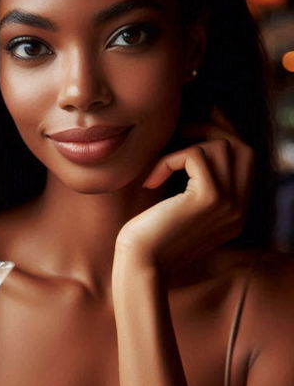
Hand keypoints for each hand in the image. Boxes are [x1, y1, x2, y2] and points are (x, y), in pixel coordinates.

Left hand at [115, 109, 253, 274]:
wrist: (140, 267)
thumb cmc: (148, 238)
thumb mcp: (178, 208)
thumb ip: (194, 183)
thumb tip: (194, 142)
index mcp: (235, 212)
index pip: (245, 158)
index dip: (225, 132)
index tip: (202, 118)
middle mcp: (240, 209)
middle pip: (241, 148)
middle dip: (210, 130)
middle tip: (177, 132)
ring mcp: (230, 204)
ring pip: (220, 147)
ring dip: (183, 146)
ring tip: (157, 166)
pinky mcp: (210, 199)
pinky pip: (194, 155)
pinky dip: (168, 160)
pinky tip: (150, 182)